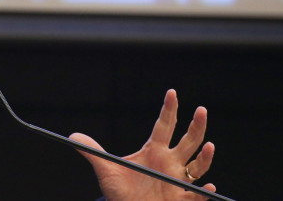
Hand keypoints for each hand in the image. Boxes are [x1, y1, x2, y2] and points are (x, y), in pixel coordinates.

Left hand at [70, 89, 215, 200]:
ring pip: (198, 165)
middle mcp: (170, 162)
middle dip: (196, 125)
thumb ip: (92, 151)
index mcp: (154, 150)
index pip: (164, 125)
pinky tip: (208, 185)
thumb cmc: (120, 191)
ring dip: (205, 156)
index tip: (172, 93)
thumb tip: (73, 136)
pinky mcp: (181, 199)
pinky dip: (204, 190)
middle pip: (188, 140)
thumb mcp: (105, 170)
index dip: (169, 109)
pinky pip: (196, 194)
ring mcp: (178, 180)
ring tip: (209, 146)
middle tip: (201, 110)